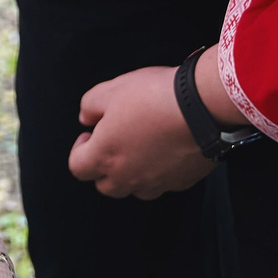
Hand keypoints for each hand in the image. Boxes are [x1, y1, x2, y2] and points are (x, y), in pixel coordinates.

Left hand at [69, 65, 227, 198]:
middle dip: (104, 166)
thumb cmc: (154, 97)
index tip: (89, 134)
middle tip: (114, 141)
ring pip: (134, 187)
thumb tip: (87, 118)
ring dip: (131, 172)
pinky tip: (165, 148)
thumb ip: (89, 106)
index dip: (79, 149)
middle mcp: (127, 177)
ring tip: (141, 145)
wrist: (201, 107)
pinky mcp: (180, 182)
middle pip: (105, 184)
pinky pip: (162, 182)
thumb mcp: (111, 90)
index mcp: (104, 156)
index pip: (77, 167)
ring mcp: (155, 183)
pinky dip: (159, 170)